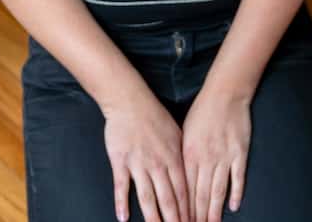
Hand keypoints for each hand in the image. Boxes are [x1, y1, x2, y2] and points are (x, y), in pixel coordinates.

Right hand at [102, 90, 189, 221]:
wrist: (130, 101)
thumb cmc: (155, 115)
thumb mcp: (177, 134)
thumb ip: (183, 155)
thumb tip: (191, 173)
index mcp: (174, 158)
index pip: (184, 191)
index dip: (188, 211)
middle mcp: (158, 165)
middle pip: (168, 199)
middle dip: (174, 220)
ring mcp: (138, 164)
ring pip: (147, 197)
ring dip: (153, 218)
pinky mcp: (120, 162)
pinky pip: (122, 186)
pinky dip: (122, 203)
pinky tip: (123, 218)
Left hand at [182, 87, 251, 221]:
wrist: (225, 93)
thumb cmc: (202, 111)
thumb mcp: (184, 132)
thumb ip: (182, 155)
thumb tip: (178, 176)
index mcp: (189, 154)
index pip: (184, 189)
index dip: (182, 208)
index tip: (180, 221)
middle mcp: (205, 159)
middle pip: (199, 194)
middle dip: (196, 216)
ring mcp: (224, 157)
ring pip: (217, 190)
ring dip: (213, 211)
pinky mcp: (240, 153)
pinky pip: (238, 177)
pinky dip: (236, 193)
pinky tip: (233, 206)